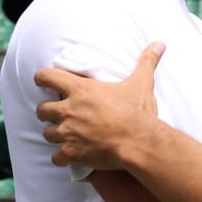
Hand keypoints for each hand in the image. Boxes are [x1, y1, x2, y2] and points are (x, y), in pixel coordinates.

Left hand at [35, 42, 164, 168]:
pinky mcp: (72, 153)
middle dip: (47, 112)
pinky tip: (70, 156)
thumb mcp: (141, 83)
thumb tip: (159, 44)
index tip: (43, 81)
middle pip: (42, 110)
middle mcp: (69, 110)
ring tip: (65, 135)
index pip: (46, 77)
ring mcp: (68, 133)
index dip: (42, 78)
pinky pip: (56, 157)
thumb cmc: (137, 112)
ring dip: (55, 134)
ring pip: (47, 134)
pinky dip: (61, 157)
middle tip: (58, 114)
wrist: (139, 142)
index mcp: (80, 90)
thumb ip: (146, 62)